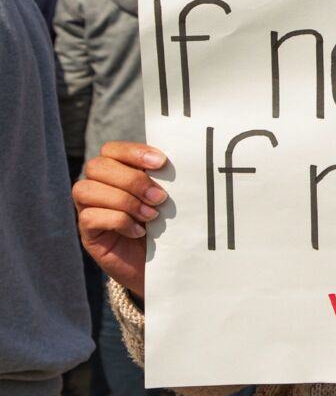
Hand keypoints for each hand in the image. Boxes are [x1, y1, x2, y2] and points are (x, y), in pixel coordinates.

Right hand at [72, 141, 168, 298]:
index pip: (111, 149)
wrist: (163, 264)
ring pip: (86, 189)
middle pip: (97, 166)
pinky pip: (90, 217)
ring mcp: (88, 209)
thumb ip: (162, 178)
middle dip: (132, 180)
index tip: (162, 163)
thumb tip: (171, 161)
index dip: (134, 152)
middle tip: (160, 198)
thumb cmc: (166, 225)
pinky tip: (139, 231)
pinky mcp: (87, 233)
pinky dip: (118, 221)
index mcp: (117, 171)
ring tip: (151, 216)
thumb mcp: (166, 198)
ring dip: (124, 201)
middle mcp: (97, 186)